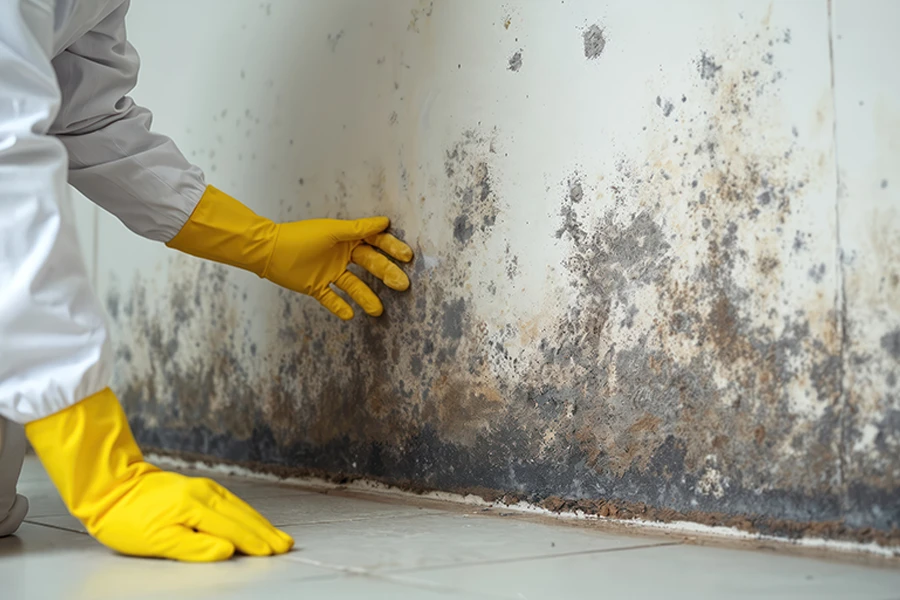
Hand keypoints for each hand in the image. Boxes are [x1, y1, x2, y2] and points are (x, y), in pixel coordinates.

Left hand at [25, 388, 292, 561]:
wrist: (110, 486)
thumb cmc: (127, 519)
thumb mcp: (156, 540)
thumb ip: (194, 547)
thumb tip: (228, 551)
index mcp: (195, 507)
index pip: (233, 529)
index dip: (254, 543)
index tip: (273, 553)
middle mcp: (204, 494)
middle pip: (242, 516)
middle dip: (265, 532)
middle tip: (286, 545)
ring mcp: (203, 487)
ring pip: (239, 507)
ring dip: (260, 522)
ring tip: (277, 535)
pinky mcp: (198, 486)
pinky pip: (231, 501)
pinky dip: (246, 512)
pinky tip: (252, 519)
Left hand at [167, 186, 413, 319]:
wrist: (269, 251)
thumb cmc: (301, 237)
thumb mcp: (331, 232)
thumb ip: (358, 229)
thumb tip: (385, 222)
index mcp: (348, 239)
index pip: (376, 243)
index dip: (392, 249)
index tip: (407, 256)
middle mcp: (342, 256)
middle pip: (370, 266)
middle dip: (387, 274)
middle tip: (402, 285)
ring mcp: (331, 272)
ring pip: (354, 286)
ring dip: (366, 297)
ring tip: (378, 310)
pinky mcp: (317, 287)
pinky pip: (332, 298)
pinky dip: (340, 307)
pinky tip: (350, 315)